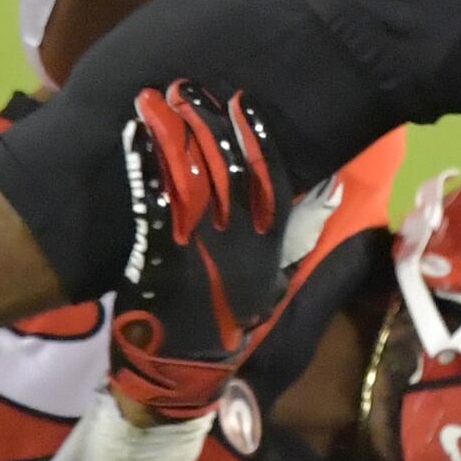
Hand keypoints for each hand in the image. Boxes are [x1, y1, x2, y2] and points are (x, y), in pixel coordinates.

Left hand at [111, 79, 297, 420]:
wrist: (179, 375)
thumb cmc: (223, 327)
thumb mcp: (270, 287)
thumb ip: (294, 241)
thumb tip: (327, 193)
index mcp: (266, 246)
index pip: (270, 179)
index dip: (256, 137)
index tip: (244, 100)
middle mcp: (236, 239)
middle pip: (228, 167)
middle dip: (209, 122)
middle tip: (193, 85)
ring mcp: (198, 245)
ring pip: (191, 175)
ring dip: (174, 132)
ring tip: (160, 95)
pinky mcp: (159, 254)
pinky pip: (152, 199)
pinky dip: (144, 163)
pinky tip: (134, 134)